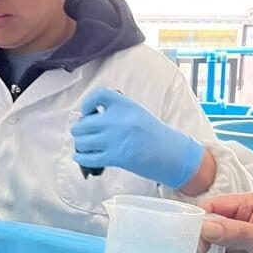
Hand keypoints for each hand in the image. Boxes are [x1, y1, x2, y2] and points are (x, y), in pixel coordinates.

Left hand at [71, 88, 204, 188]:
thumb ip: (116, 113)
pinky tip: (81, 157)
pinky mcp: (114, 157)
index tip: (87, 112)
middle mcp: (117, 120)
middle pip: (83, 124)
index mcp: (125, 105)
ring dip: (80, 145)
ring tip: (84, 146)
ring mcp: (114, 139)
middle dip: (80, 130)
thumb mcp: (137, 113)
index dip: (87, 104)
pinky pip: (87, 158)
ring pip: (82, 142)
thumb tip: (89, 118)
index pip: (98, 95)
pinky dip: (81, 158)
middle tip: (84, 134)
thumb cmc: (155, 135)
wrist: (172, 154)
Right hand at [199, 193, 252, 252]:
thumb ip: (237, 233)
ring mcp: (233, 237)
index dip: (201, 225)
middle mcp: (237, 218)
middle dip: (220, 249)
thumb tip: (205, 228)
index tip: (203, 246)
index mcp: (247, 205)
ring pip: (212, 249)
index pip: (210, 207)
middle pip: (207, 230)